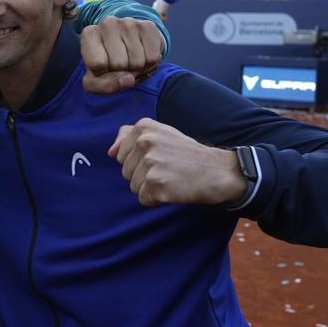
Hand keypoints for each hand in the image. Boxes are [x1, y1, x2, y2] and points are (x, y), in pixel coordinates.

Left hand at [79, 17, 164, 92]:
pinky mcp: (148, 26)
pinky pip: (152, 57)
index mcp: (89, 34)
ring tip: (131, 60)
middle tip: (120, 65)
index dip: (103, 73)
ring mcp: (129, 22)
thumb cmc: (106, 65)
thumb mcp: (95, 81)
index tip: (103, 68)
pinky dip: (149, 63)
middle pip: (118, 64)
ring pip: (137, 62)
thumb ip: (105, 85)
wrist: (127, 46)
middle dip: (121, 71)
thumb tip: (128, 79)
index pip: (97, 64)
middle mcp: (108, 23)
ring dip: (136, 68)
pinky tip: (142, 55)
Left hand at [107, 118, 246, 206]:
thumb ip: (130, 137)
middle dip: (143, 175)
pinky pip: (143, 198)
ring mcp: (150, 163)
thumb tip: (110, 152)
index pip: (120, 153)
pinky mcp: (155, 183)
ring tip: (171, 179)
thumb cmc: (188, 154)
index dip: (139, 161)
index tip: (160, 158)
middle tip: (168, 170)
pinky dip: (157, 199)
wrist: (217, 171)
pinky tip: (173, 189)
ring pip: (133, 186)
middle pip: (125, 171)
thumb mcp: (160, 135)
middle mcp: (145, 142)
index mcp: (144, 127)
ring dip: (150, 188)